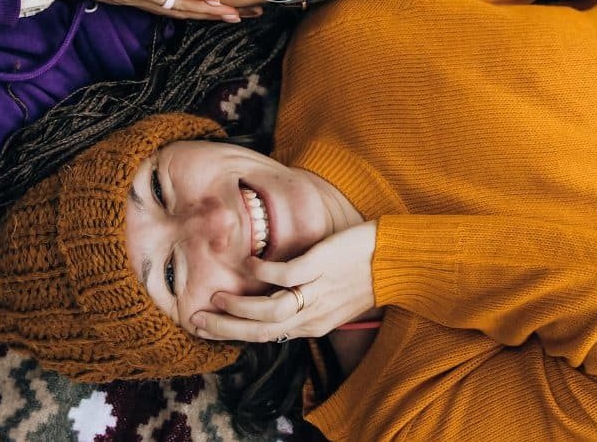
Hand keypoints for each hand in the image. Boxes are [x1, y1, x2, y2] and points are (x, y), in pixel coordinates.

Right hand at [191, 222, 377, 342]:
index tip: (208, 329)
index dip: (235, 335)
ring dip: (239, 307)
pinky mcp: (321, 266)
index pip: (268, 336)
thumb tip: (272, 298)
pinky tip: (248, 265)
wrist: (398, 259)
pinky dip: (261, 273)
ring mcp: (317, 291)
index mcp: (314, 325)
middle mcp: (314, 315)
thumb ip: (303, 302)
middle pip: (262, 330)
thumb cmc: (364, 275)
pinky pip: (284, 275)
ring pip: (270, 310)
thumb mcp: (333, 299)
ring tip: (217, 298)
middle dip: (226, 329)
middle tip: (197, 321)